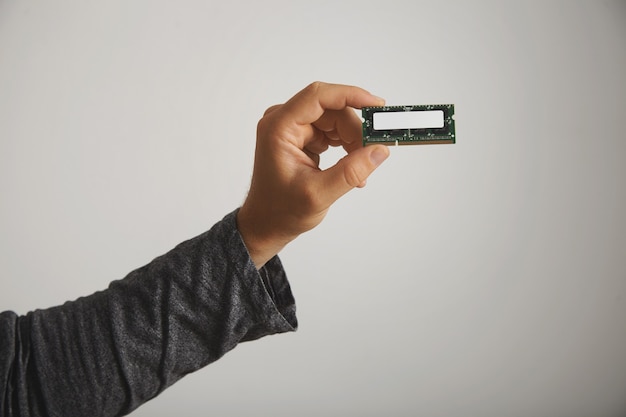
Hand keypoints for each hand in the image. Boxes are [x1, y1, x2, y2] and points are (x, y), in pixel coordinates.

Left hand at [237, 82, 389, 267]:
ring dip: (352, 141)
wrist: (266, 223)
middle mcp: (283, 121)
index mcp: (278, 128)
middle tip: (371, 154)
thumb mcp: (318, 194)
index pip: (318, 97)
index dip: (350, 95)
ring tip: (358, 170)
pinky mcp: (301, 136)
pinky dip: (346, 147)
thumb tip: (379, 151)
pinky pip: (332, 131)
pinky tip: (350, 167)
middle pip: (332, 110)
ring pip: (336, 120)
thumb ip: (351, 172)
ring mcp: (292, 128)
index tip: (377, 106)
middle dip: (355, 131)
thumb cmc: (280, 211)